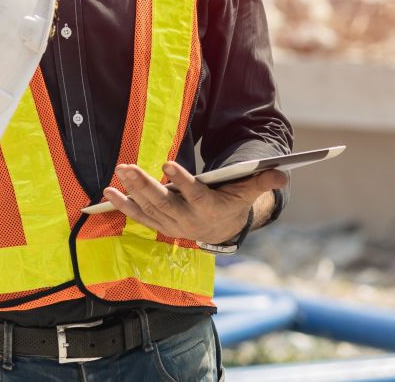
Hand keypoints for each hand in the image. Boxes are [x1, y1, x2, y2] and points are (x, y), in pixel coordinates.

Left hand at [103, 161, 287, 243]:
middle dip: (144, 185)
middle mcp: (186, 219)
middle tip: (127, 167)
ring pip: (148, 207)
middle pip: (163, 202)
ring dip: (130, 191)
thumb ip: (263, 181)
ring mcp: (170, 223)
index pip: (193, 195)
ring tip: (118, 173)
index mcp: (208, 208)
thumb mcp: (248, 193)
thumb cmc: (232, 202)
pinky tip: (108, 191)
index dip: (181, 181)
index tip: (168, 164)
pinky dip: (123, 205)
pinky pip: (138, 215)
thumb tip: (285, 173)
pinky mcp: (159, 224)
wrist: (220, 231)